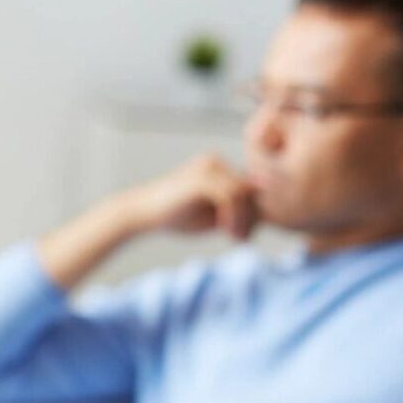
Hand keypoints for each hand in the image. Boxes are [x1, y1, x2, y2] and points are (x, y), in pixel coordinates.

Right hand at [35, 153, 257, 293]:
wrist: (139, 213)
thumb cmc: (172, 217)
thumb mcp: (211, 216)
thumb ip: (234, 213)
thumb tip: (262, 220)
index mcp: (218, 169)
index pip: (249, 188)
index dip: (252, 213)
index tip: (242, 236)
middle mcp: (216, 163)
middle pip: (251, 189)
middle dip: (251, 217)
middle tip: (241, 239)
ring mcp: (209, 168)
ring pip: (244, 193)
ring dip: (243, 219)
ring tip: (233, 237)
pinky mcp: (202, 178)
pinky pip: (231, 196)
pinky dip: (233, 216)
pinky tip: (225, 230)